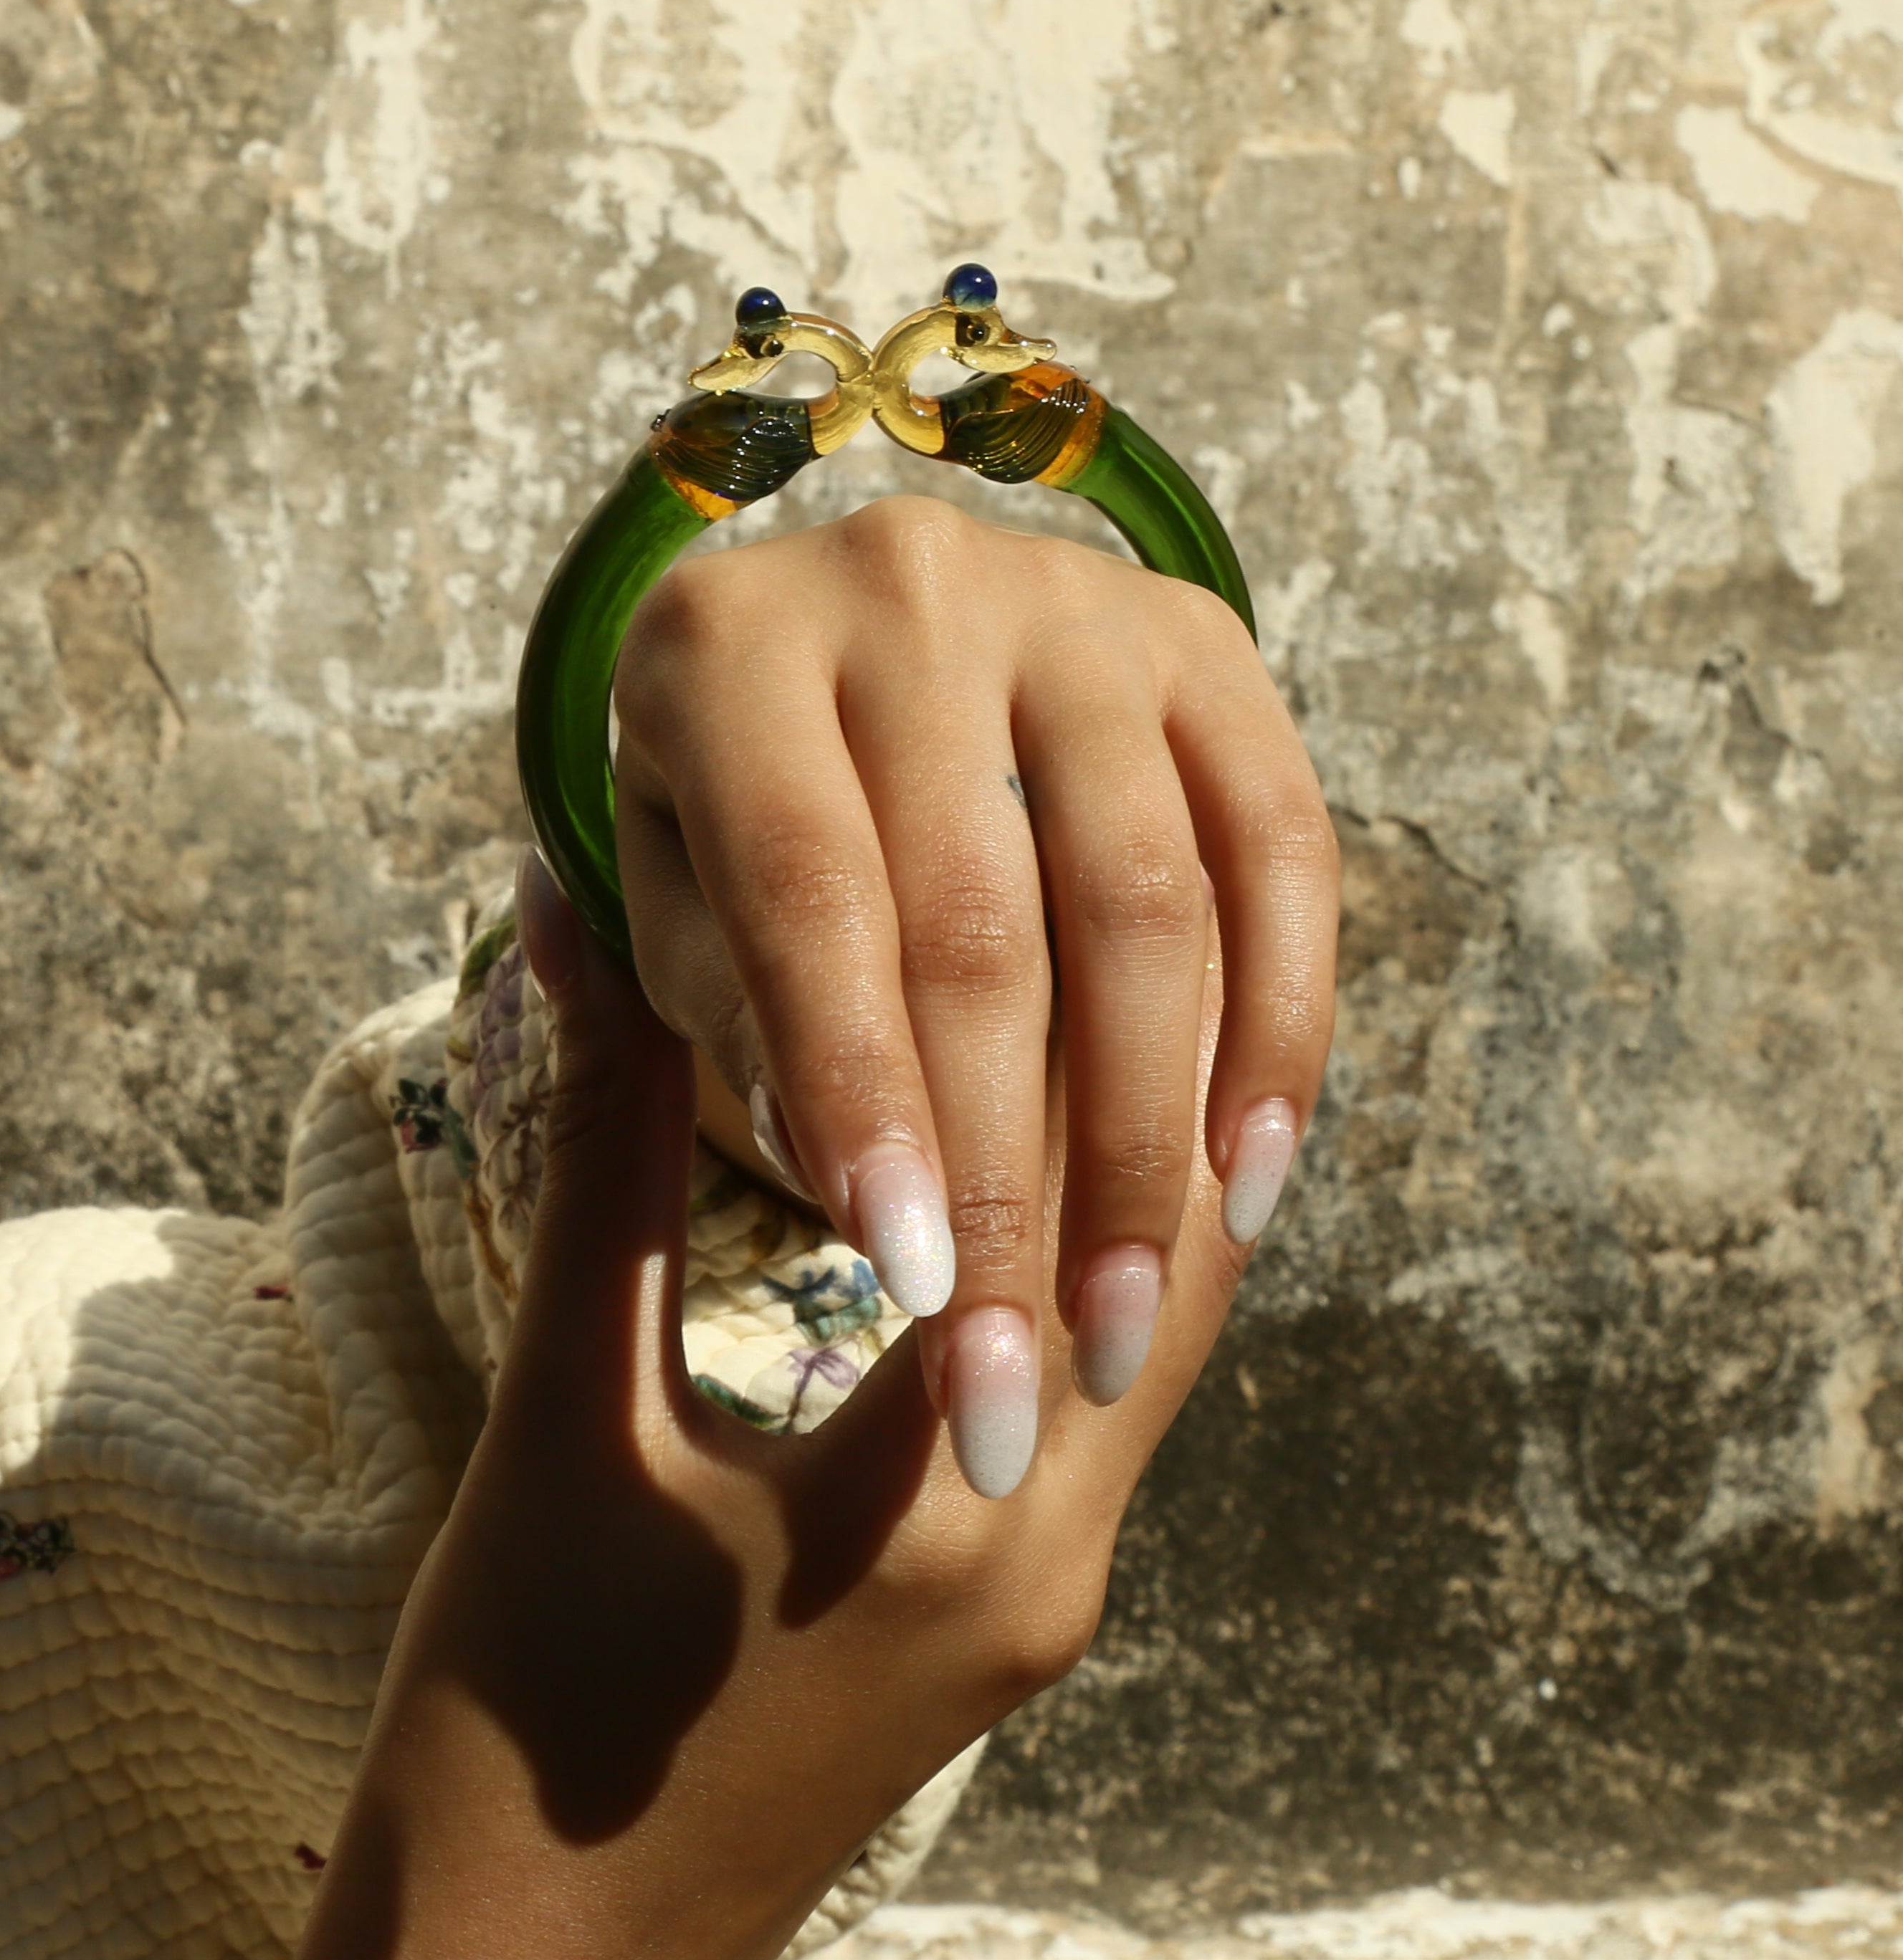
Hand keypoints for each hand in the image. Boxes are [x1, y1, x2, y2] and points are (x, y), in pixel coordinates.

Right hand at [296, 851, 1246, 1959]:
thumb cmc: (512, 1725)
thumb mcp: (559, 1412)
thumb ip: (598, 1154)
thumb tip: (576, 920)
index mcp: (957, 1508)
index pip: (1081, 1205)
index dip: (1082, 1020)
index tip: (1051, 860)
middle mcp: (1053, 1559)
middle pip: (1159, 1267)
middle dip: (1145, 1082)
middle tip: (1105, 889)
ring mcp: (1044, 1605)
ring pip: (1140, 1340)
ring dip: (1122, 1180)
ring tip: (1089, 995)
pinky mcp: (1002, 1622)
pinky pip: (1091, 1404)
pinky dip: (1074, 1274)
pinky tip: (1025, 1173)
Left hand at [613, 497, 1338, 1495]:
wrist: (846, 647)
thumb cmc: (732, 822)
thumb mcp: (678, 916)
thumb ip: (749, 1039)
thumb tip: (890, 1202)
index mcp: (724, 646)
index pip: (808, 897)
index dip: (864, 1099)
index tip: (913, 1291)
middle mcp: (905, 582)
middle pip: (985, 917)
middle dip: (1008, 1173)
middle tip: (1010, 1377)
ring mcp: (1075, 599)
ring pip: (1147, 896)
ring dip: (1147, 1138)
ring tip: (1119, 1324)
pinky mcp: (1206, 642)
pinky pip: (1282, 848)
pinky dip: (1277, 1026)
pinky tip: (1245, 1184)